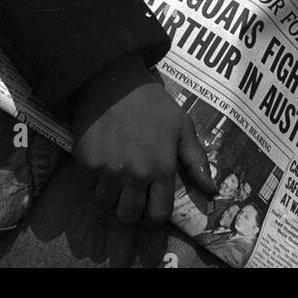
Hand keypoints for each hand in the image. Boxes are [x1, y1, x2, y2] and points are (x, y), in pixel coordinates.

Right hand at [70, 53, 215, 226]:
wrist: (113, 79)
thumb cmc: (151, 101)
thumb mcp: (181, 126)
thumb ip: (197, 160)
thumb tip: (212, 191)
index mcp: (162, 168)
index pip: (158, 214)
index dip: (155, 218)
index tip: (150, 210)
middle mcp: (135, 174)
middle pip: (130, 215)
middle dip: (132, 212)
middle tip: (131, 198)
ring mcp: (108, 169)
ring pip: (106, 205)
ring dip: (111, 198)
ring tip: (115, 183)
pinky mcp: (86, 161)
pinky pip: (88, 187)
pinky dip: (94, 183)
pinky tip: (101, 167)